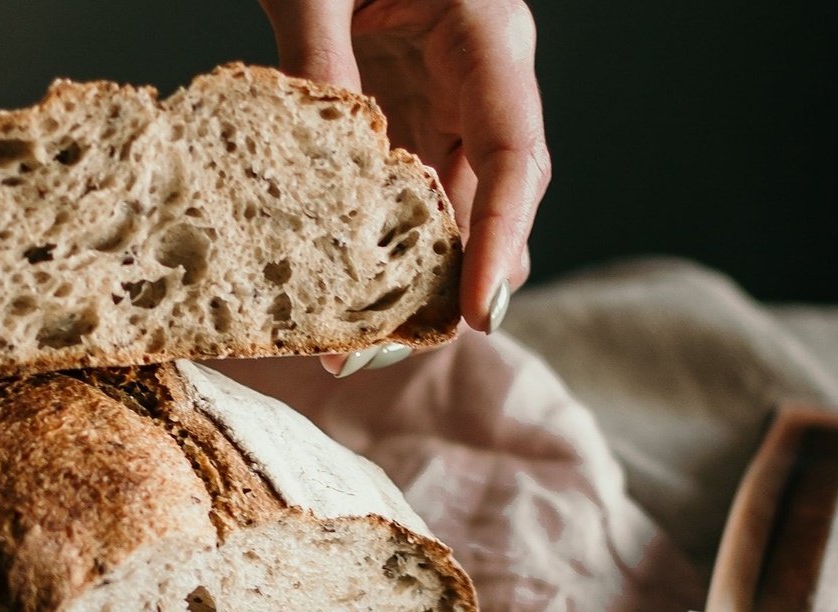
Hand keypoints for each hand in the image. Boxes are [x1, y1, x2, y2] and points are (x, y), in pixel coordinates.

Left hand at [257, 0, 550, 370]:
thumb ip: (319, 60)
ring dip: (410, 279)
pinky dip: (380, 245)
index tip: (476, 314)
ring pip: (453, 208)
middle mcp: (483, 77)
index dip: (501, 240)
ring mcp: (449, 98)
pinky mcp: (409, 112)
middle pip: (492, 200)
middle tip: (375, 353)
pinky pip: (411, 192)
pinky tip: (339, 293)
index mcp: (488, 31)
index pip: (518, 153)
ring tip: (348, 345)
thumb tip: (318, 166)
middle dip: (447, 286)